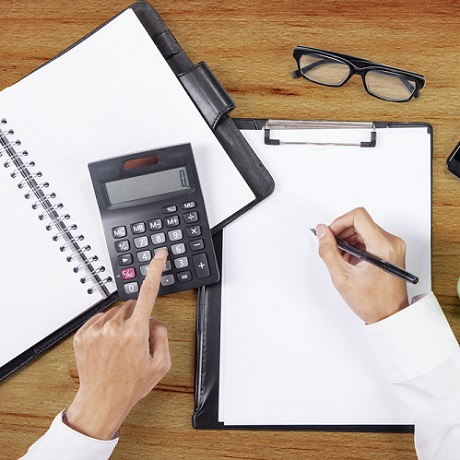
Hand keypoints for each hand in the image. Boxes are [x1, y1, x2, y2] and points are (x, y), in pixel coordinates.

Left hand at [64, 248, 170, 439]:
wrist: (101, 401)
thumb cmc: (130, 385)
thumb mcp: (161, 364)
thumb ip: (162, 334)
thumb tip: (153, 319)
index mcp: (136, 332)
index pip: (149, 292)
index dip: (155, 270)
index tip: (159, 255)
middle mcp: (114, 327)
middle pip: (132, 305)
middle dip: (138, 316)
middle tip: (137, 339)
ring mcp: (96, 330)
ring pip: (116, 313)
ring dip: (121, 323)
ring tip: (120, 347)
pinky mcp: (82, 335)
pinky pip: (99, 320)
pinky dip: (106, 328)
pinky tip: (108, 346)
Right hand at [315, 207, 408, 323]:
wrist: (390, 316)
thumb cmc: (372, 302)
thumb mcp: (342, 277)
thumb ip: (328, 251)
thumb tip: (322, 231)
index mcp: (383, 246)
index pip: (358, 216)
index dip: (339, 222)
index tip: (330, 234)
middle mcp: (392, 242)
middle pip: (360, 222)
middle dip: (342, 233)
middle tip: (333, 249)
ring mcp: (393, 246)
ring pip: (363, 229)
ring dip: (347, 240)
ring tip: (342, 259)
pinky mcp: (391, 250)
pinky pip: (368, 238)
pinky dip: (355, 246)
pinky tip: (350, 261)